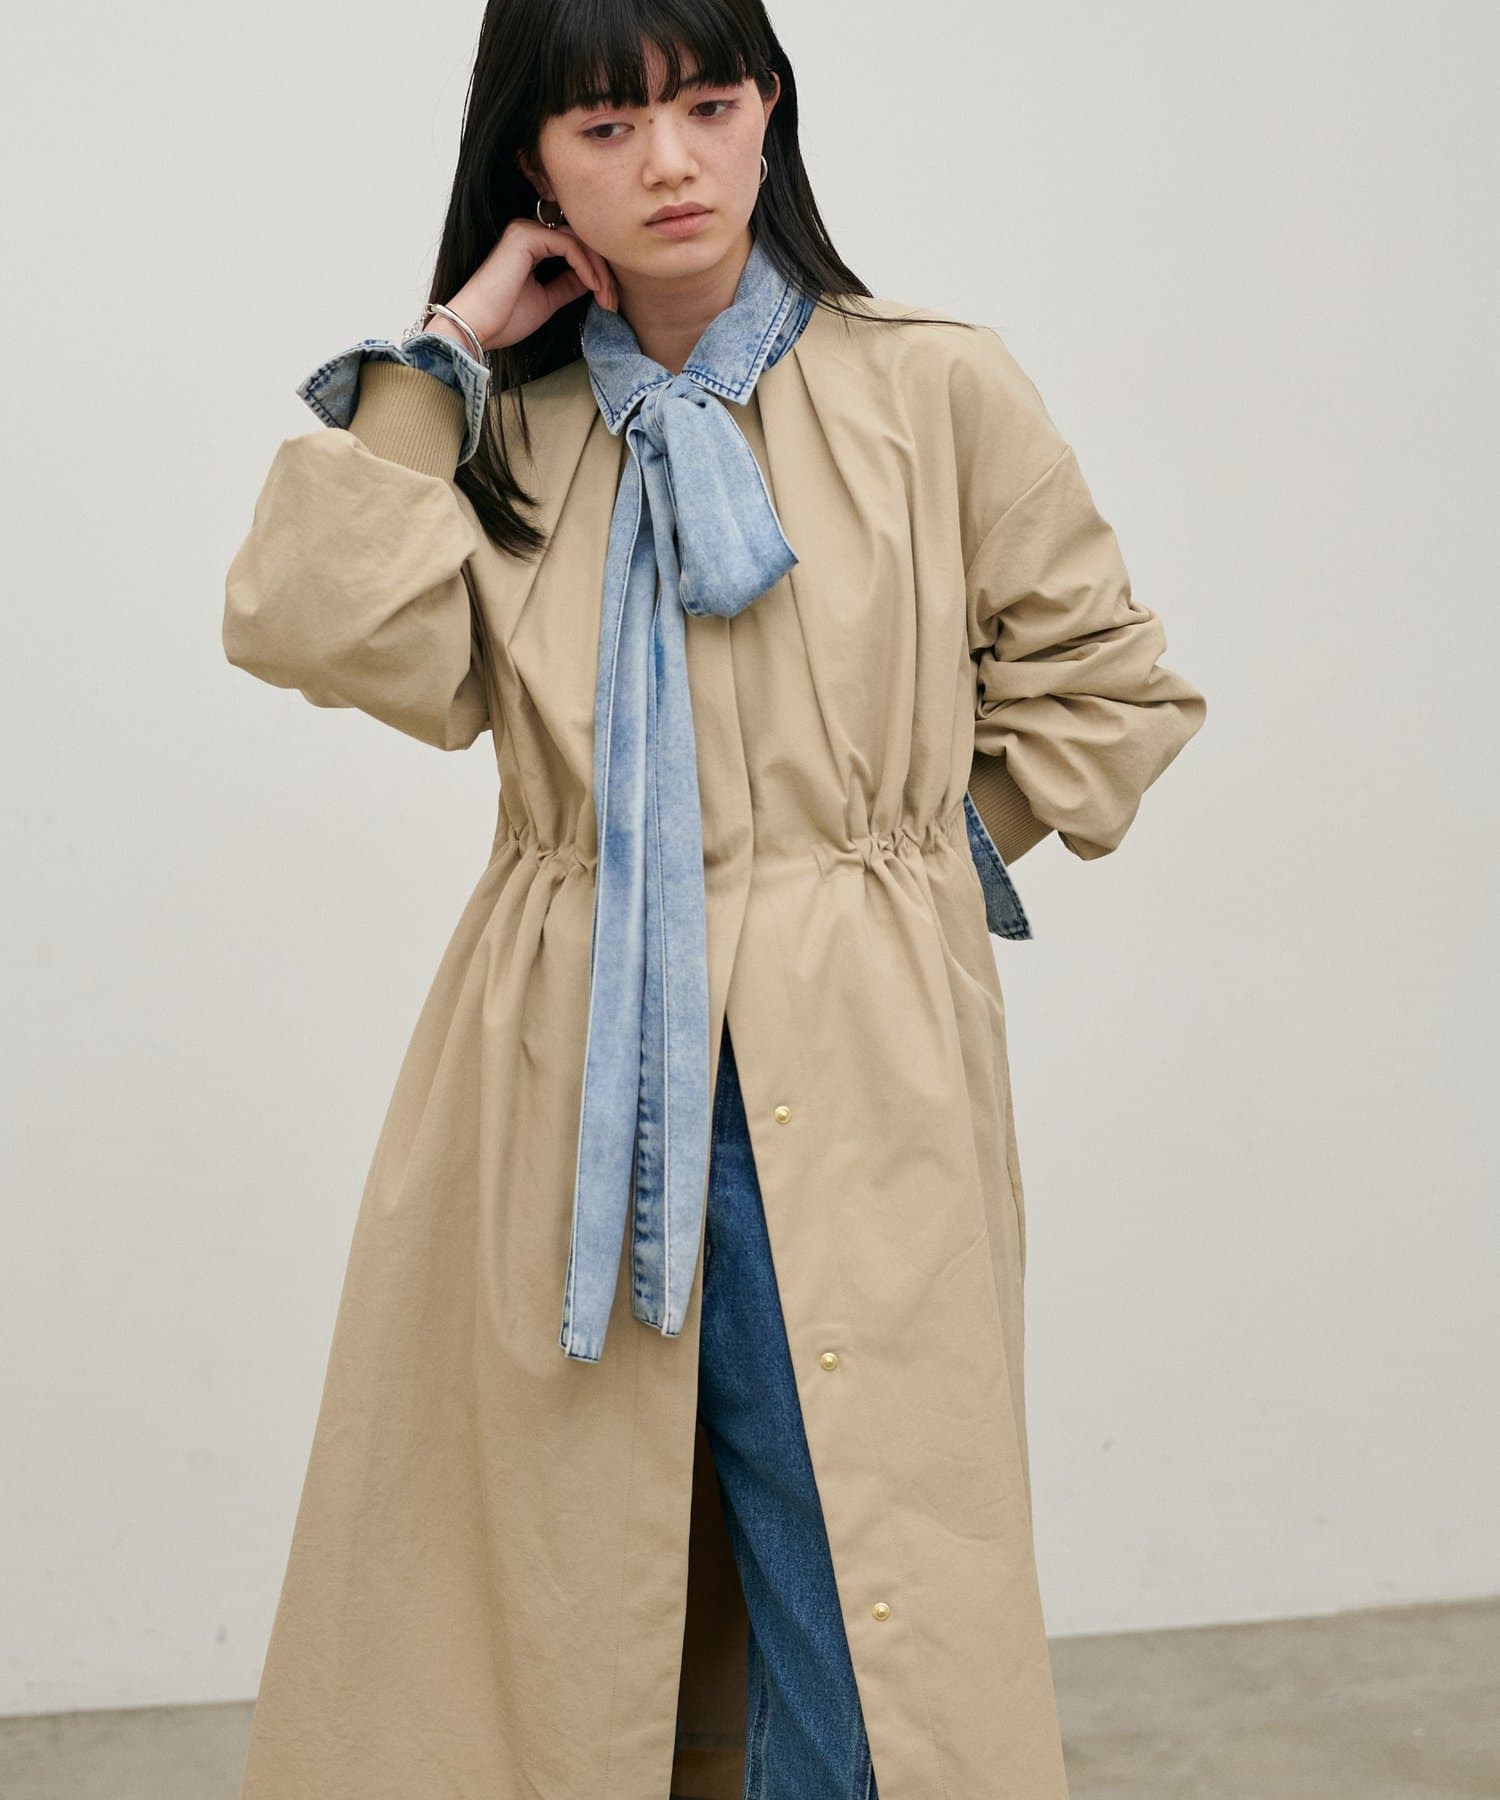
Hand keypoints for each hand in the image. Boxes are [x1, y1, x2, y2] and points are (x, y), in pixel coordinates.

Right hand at [441, 216, 618, 355]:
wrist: (476, 329)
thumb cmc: (503, 319)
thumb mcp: (547, 301)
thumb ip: (568, 286)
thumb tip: (593, 281)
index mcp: (530, 246)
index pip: (575, 249)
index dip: (597, 273)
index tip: (609, 302)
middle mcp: (528, 232)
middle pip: (580, 243)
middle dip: (603, 272)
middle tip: (614, 301)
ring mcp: (526, 231)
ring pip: (578, 242)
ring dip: (599, 271)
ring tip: (607, 298)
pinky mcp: (526, 237)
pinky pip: (569, 245)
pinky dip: (586, 266)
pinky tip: (594, 287)